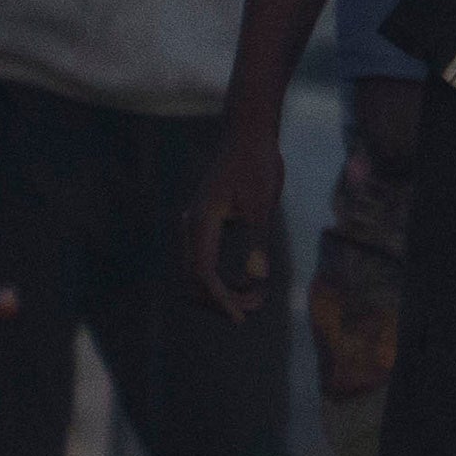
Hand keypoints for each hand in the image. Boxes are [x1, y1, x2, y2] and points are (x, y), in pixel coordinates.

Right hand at [182, 129, 285, 319]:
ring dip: (221, 291)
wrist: (248, 137)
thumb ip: (259, 241)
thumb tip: (258, 278)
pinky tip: (248, 281)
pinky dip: (221, 277)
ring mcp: (196, 226)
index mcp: (201, 223)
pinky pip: (205, 260)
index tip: (240, 318)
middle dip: (221, 299)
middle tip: (254, 309)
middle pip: (195, 278)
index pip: (204, 273)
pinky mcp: (205, 224)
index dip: (220, 299)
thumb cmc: (258, 165)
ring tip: (255, 299)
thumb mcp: (263, 204)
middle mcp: (192, 227)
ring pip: (198, 272)